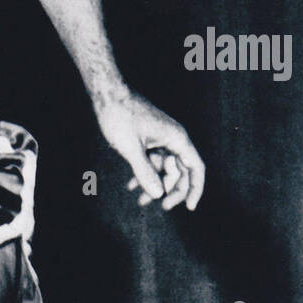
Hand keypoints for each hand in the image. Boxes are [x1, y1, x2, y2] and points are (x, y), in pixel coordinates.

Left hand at [95, 90, 204, 210]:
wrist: (107, 94)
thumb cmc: (120, 115)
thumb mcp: (131, 147)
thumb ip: (145, 172)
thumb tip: (158, 194)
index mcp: (177, 138)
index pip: (195, 167)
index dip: (195, 188)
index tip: (190, 207)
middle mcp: (173, 138)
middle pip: (181, 171)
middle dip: (172, 190)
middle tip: (160, 206)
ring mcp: (161, 139)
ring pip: (164, 168)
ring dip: (155, 184)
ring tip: (141, 201)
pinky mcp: (149, 139)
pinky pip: (152, 161)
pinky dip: (144, 173)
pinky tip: (132, 186)